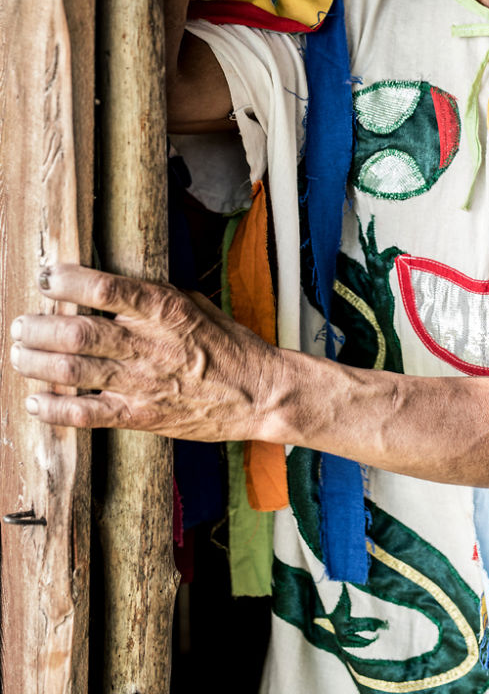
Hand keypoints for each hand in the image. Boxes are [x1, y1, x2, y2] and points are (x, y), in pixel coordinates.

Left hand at [9, 264, 280, 440]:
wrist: (260, 393)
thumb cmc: (229, 345)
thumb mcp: (195, 305)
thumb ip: (153, 299)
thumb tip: (109, 289)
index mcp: (166, 309)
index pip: (107, 288)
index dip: (68, 281)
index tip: (47, 277)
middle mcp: (150, 345)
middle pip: (78, 332)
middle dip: (38, 326)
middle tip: (20, 323)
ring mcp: (143, 383)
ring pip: (74, 369)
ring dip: (36, 361)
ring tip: (18, 353)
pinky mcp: (142, 415)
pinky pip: (87, 414)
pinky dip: (55, 408)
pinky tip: (35, 400)